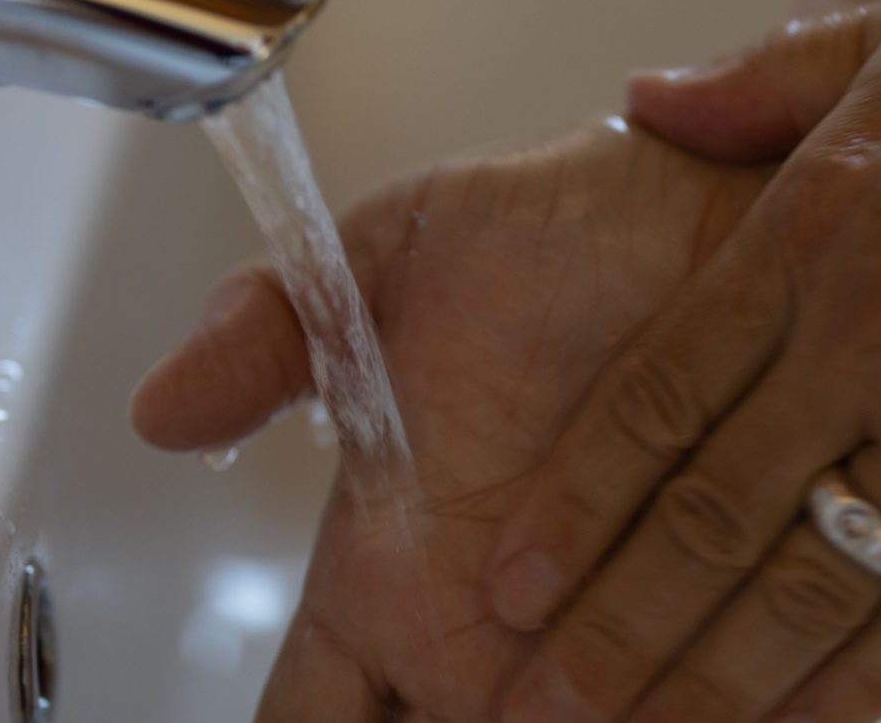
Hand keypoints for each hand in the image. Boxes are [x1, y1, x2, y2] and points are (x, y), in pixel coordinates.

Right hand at [131, 120, 770, 721]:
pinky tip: (722, 703)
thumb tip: (156, 411)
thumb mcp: (396, 252)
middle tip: (491, 702)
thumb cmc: (565, 231)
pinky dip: (714, 720)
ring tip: (609, 702)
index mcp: (385, 584)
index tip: (344, 719)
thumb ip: (274, 329)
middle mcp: (481, 647)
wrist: (724, 209)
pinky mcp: (720, 661)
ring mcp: (600, 664)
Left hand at [485, 0, 880, 722]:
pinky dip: (861, 687)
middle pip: (711, 511)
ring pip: (810, 583)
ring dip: (712, 678)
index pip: (662, 393)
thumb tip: (642, 100)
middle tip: (531, 700)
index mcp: (821, 222)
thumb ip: (766, 82)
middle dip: (614, 622)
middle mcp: (878, 336)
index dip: (578, 497)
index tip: (512, 570)